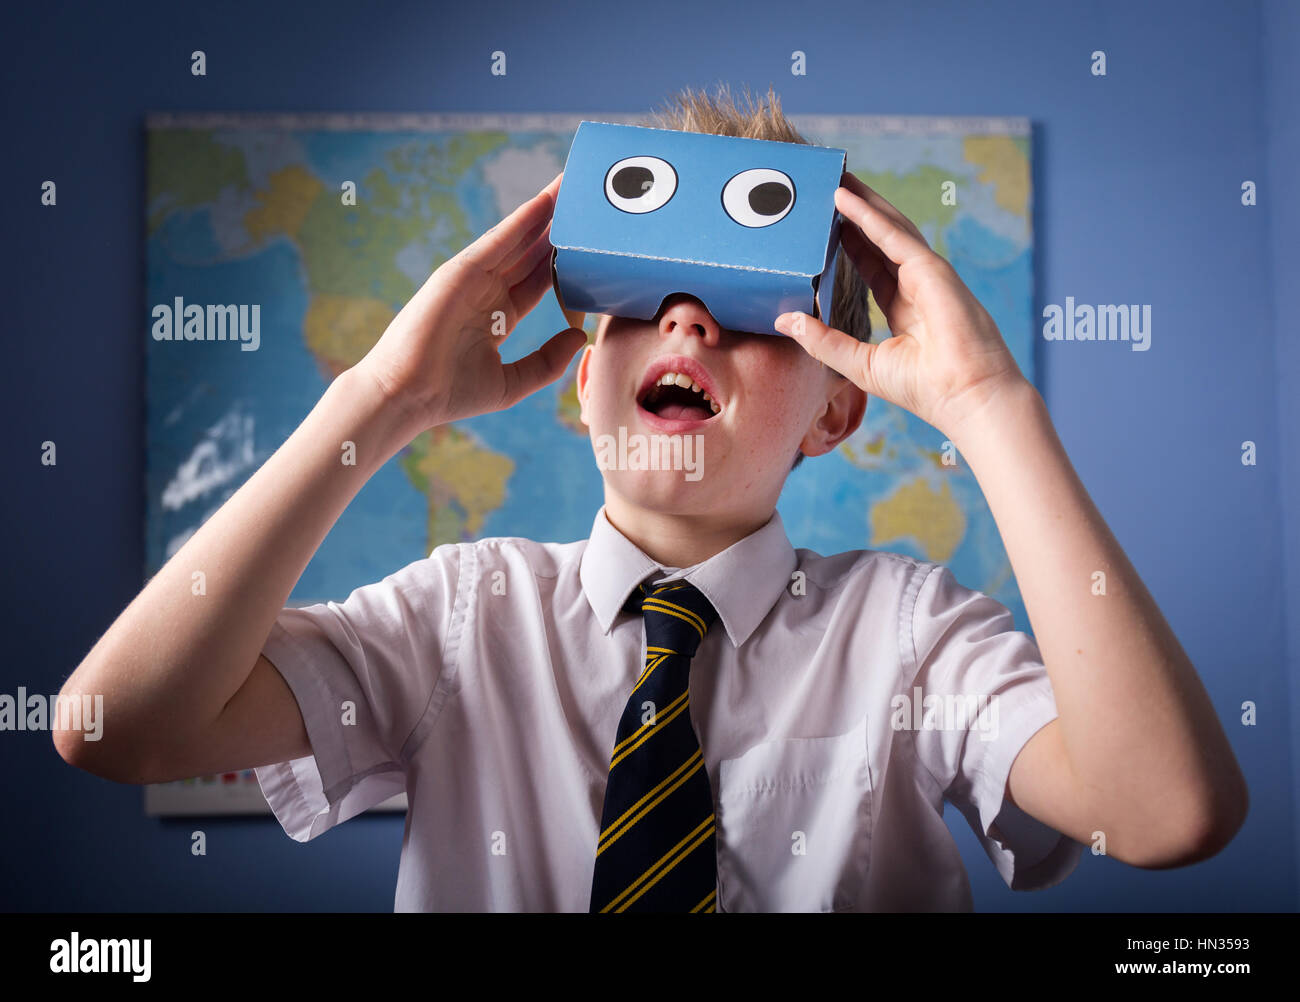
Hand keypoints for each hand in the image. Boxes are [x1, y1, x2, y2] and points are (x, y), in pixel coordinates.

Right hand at [355, 171, 586, 432]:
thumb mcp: (513, 382)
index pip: (539, 280)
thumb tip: (579, 335)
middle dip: (559, 225)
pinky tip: (547, 200)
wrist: (408, 396)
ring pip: (519, 238)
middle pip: (532, 251)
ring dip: (546, 211)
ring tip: (574, 184)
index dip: (564, 258)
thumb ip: (547, 361)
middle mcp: (487, 291)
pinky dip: (523, 219)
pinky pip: (499, 240)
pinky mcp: (460, 271)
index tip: (590, 242)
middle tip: (589, 197)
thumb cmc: (450, 395)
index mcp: (498, 315)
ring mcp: (473, 278)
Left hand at [774, 171, 1027, 440]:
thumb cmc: (924, 388)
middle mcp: (916, 284)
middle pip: (880, 237)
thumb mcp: (859, 363)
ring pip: (888, 227)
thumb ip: (822, 340)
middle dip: (854, 212)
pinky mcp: (931, 269)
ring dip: (860, 202)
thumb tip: (784, 320)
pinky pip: (893, 236)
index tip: (825, 222)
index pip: (871, 264)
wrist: (967, 397)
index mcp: (903, 307)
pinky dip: (868, 215)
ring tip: (833, 179)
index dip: (849, 240)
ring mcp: (926, 274)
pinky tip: (844, 200)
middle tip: (826, 187)